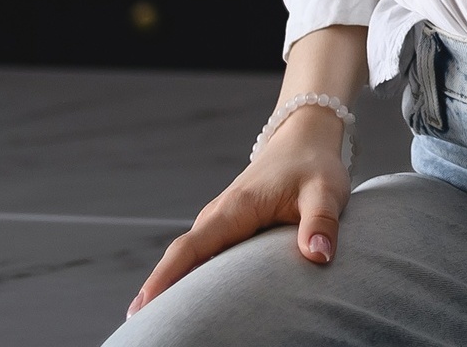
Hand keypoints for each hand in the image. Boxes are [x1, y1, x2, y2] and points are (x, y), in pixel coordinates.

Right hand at [128, 106, 349, 317]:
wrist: (306, 138)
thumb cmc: (314, 165)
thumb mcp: (325, 191)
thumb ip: (321, 223)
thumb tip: (318, 256)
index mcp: (235, 209)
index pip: (190, 248)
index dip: (164, 278)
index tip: (141, 307)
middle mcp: (219, 215)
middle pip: (182, 258)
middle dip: (161, 292)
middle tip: (145, 330)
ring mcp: (221, 220)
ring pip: (191, 257)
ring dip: (175, 286)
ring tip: (162, 324)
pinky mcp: (230, 226)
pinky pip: (205, 254)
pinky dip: (193, 275)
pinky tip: (191, 302)